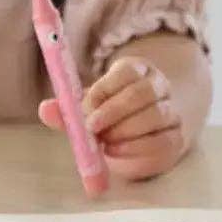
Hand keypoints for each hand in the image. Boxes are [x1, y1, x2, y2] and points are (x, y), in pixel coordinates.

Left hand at [39, 55, 184, 180]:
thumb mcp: (87, 110)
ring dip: (124, 131)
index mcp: (136, 70)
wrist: (139, 140)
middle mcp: (158, 85)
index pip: (127, 70)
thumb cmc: (110, 120)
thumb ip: (68, 110)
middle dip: (115, 111)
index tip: (86, 107)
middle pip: (143, 92)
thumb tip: (45, 109)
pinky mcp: (175, 135)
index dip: (105, 88)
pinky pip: (161, 140)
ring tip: (104, 142)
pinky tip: (116, 151)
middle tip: (92, 128)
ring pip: (155, 115)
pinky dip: (136, 148)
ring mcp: (171, 109)